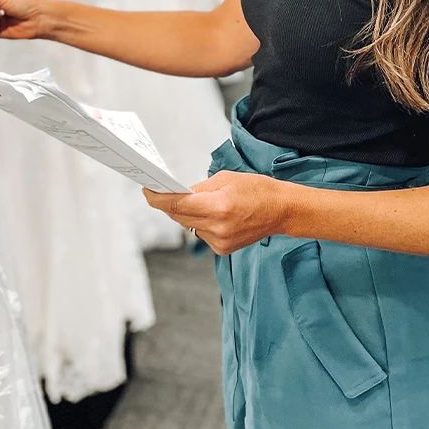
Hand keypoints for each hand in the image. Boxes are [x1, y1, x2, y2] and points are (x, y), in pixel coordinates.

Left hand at [143, 170, 294, 255]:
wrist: (281, 210)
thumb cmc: (257, 189)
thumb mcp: (225, 179)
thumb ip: (198, 188)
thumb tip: (176, 193)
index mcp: (218, 207)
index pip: (177, 205)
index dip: (158, 198)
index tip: (147, 190)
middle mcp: (218, 228)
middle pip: (179, 217)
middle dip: (169, 204)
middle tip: (161, 190)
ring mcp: (220, 242)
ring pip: (189, 226)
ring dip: (185, 214)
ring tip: (192, 201)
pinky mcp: (222, 249)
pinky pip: (201, 233)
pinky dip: (200, 223)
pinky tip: (211, 214)